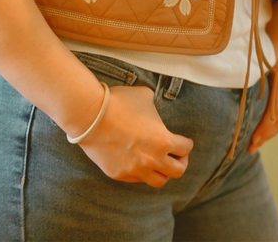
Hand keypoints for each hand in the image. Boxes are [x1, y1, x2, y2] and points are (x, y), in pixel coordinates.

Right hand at [78, 85, 192, 187]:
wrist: (90, 115)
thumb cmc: (119, 102)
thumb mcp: (144, 96)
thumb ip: (154, 108)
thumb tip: (154, 112)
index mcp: (163, 140)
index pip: (184, 148)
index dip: (186, 144)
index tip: (184, 142)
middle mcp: (152, 159)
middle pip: (177, 171)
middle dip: (180, 163)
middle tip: (177, 156)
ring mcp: (135, 170)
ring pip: (158, 181)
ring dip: (162, 172)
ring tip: (159, 163)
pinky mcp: (119, 174)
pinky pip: (136, 178)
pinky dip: (141, 171)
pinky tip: (138, 162)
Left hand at [248, 19, 277, 153]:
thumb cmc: (269, 50)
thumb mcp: (260, 64)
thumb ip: (255, 84)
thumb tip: (239, 106)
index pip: (274, 114)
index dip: (263, 130)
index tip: (252, 140)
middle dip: (266, 135)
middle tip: (252, 147)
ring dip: (272, 132)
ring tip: (257, 142)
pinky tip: (268, 130)